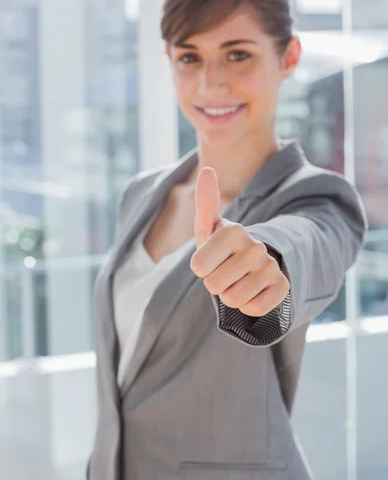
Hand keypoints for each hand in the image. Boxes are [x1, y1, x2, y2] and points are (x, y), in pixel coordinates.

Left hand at [190, 167, 289, 316]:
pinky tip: (252, 291)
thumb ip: (205, 203)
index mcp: (234, 231)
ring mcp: (270, 266)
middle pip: (214, 285)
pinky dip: (247, 307)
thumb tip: (208, 170)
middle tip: (224, 272)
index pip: (199, 266)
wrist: (252, 266)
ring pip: (233, 299)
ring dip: (230, 296)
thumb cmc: (221, 248)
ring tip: (237, 281)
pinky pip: (254, 309)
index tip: (208, 261)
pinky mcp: (282, 286)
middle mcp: (255, 246)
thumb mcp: (208, 229)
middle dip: (214, 284)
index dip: (200, 269)